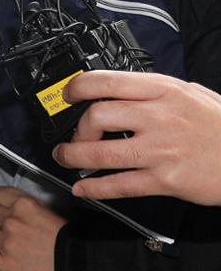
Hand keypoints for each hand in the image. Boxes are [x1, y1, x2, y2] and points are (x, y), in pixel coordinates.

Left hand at [0, 187, 65, 270]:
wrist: (75, 262)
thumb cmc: (67, 237)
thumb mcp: (49, 209)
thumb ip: (28, 205)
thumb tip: (16, 205)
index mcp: (23, 204)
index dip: (1, 202)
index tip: (4, 208)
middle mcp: (12, 220)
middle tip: (5, 227)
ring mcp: (6, 241)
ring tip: (1, 242)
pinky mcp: (5, 263)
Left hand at [51, 71, 220, 205]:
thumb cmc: (220, 125)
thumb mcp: (190, 93)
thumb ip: (155, 90)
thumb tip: (119, 90)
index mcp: (163, 90)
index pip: (107, 81)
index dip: (78, 87)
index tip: (68, 94)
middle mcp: (158, 117)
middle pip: (97, 116)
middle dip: (77, 128)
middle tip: (75, 135)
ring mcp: (160, 150)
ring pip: (102, 153)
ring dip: (74, 157)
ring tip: (65, 158)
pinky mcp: (165, 181)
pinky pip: (120, 185)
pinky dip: (95, 189)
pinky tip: (83, 189)